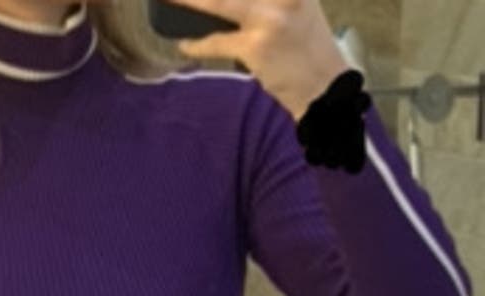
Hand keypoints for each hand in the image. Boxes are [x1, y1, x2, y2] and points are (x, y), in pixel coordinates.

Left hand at [170, 0, 352, 120]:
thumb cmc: (309, 48)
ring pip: (217, 3)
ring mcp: (268, 18)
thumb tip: (229, 1)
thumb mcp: (299, 5)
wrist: (325, 88)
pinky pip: (215, 42)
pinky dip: (196, 44)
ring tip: (168, 0)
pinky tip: (184, 43)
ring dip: (188, 2)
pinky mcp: (255, 46)